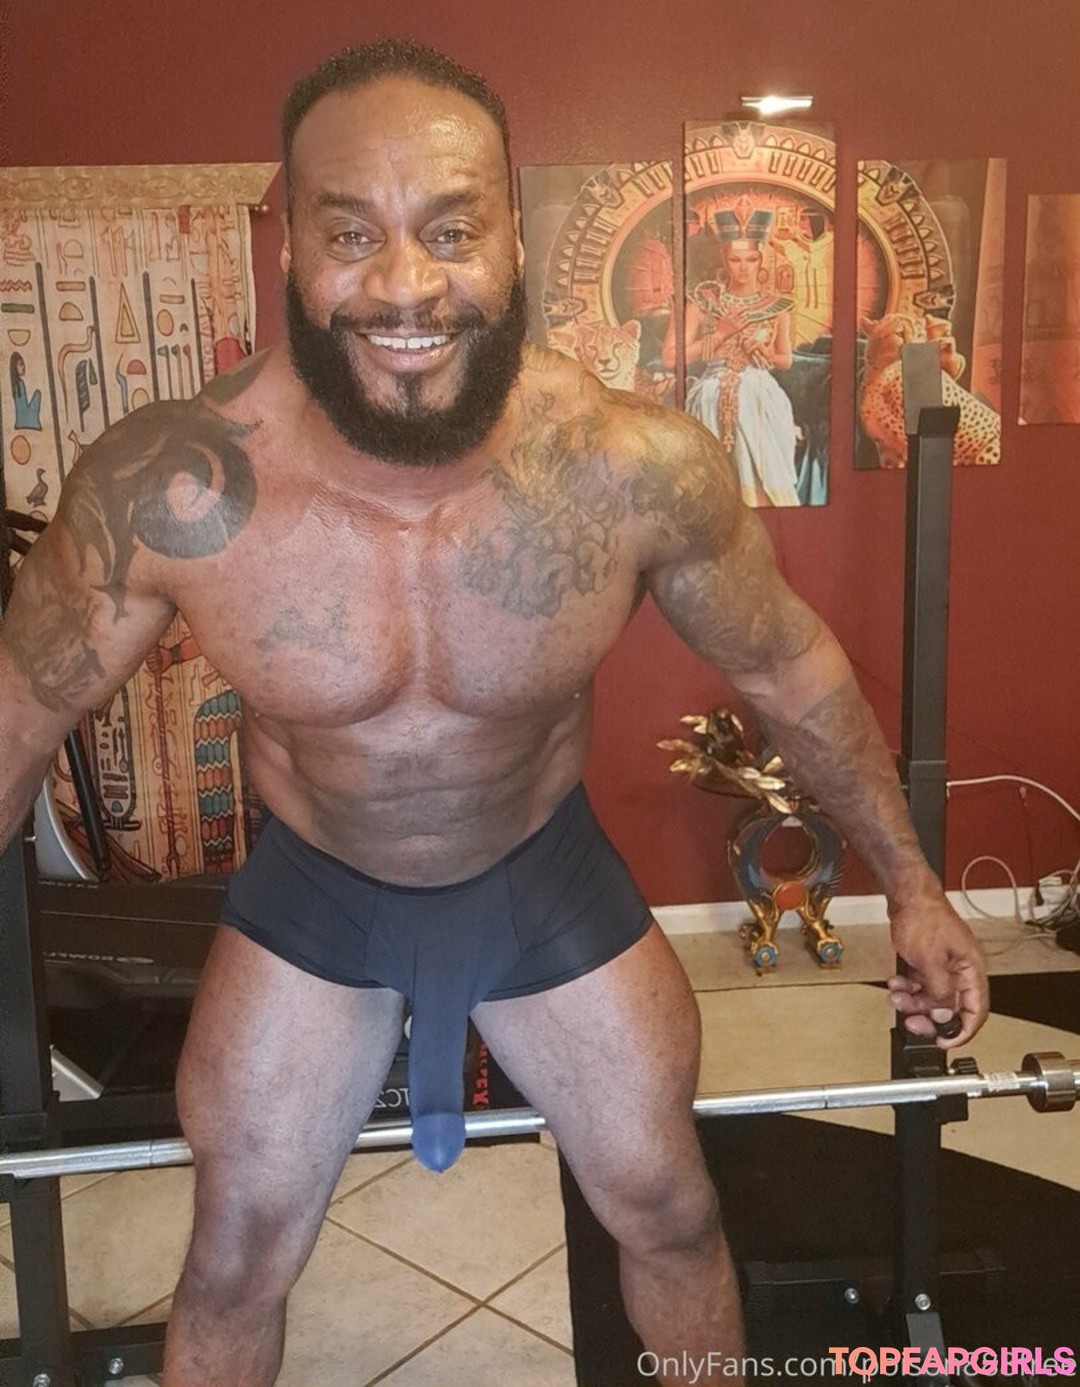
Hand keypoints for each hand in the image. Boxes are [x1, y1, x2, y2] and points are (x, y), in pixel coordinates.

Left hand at [886, 897, 988, 1047]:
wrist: (907, 895)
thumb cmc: (923, 918)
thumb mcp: (930, 962)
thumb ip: (940, 993)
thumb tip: (946, 1017)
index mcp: (971, 970)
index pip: (976, 1011)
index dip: (962, 1031)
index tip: (944, 1041)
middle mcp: (961, 971)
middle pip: (951, 1008)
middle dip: (929, 1016)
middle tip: (911, 1021)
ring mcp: (945, 966)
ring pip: (933, 997)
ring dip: (913, 1002)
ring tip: (897, 996)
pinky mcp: (930, 962)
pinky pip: (922, 985)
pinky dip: (908, 988)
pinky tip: (896, 984)